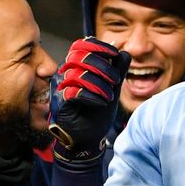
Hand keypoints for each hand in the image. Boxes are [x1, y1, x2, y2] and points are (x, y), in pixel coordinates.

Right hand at [49, 37, 129, 168]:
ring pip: (78, 74)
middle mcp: (65, 75)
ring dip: (99, 85)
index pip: (81, 46)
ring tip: (110, 97)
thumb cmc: (97, 114)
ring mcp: (61, 89)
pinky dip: (92, 97)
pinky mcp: (60, 104)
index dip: (98, 46)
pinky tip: (101, 103)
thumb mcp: (112, 89)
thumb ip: (117, 70)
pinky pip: (74, 93)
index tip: (115, 54)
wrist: (88, 139)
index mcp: (76, 68)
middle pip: (78, 56)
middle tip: (116, 80)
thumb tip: (124, 52)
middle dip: (102, 66)